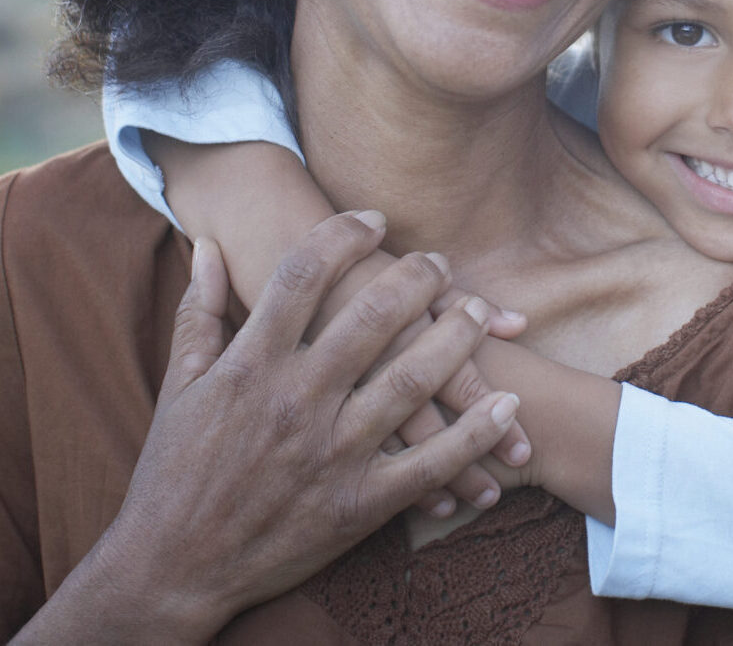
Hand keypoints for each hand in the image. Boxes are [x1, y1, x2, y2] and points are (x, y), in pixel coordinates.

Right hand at [32, 211, 520, 641]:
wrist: (168, 569)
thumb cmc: (173, 472)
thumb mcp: (180, 386)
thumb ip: (198, 312)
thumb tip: (207, 246)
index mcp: (250, 366)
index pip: (303, 276)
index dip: (343, 236)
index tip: (373, 220)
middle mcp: (295, 402)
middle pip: (372, 318)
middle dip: (416, 278)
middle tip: (438, 261)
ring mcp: (331, 453)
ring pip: (412, 382)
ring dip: (456, 338)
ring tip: (479, 311)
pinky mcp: (358, 504)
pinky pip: (429, 463)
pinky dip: (474, 433)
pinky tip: (507, 403)